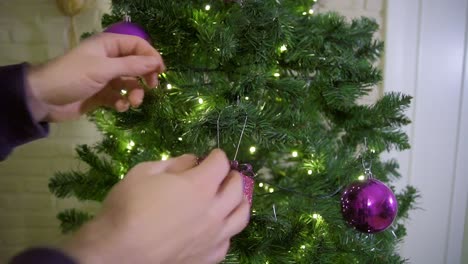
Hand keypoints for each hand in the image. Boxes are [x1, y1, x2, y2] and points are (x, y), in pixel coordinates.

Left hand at [26, 33, 164, 121]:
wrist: (44, 99)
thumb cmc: (73, 77)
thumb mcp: (104, 69)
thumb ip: (132, 66)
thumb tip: (156, 62)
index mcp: (108, 46)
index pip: (137, 45)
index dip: (151, 56)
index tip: (160, 71)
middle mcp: (109, 60)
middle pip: (137, 65)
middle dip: (145, 77)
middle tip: (151, 87)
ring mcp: (105, 78)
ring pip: (130, 83)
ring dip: (135, 93)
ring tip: (133, 103)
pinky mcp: (101, 95)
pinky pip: (119, 97)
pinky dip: (122, 102)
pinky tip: (118, 107)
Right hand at [63, 149, 249, 263]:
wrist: (117, 252)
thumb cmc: (127, 207)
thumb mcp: (145, 173)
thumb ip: (174, 164)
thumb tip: (192, 161)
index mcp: (200, 186)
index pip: (220, 164)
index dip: (217, 156)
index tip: (212, 156)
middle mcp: (214, 210)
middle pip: (237, 187)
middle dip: (232, 176)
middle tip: (224, 174)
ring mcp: (214, 236)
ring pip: (241, 215)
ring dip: (239, 201)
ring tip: (231, 198)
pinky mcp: (208, 257)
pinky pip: (228, 241)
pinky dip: (226, 230)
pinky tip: (217, 228)